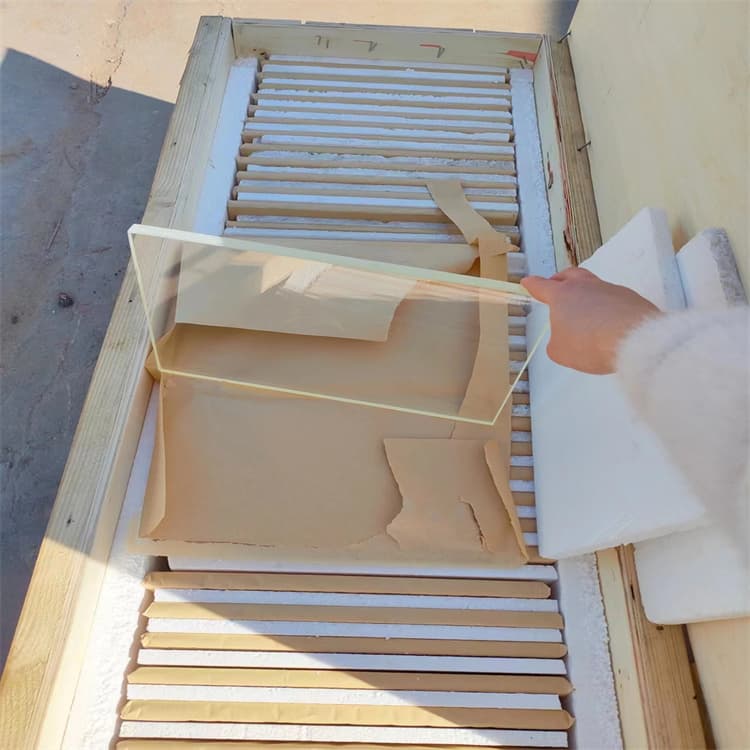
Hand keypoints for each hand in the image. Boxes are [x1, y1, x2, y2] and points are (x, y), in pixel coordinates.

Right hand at [521, 267, 661, 373]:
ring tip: (585, 312)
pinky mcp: (630, 298)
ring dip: (586, 294)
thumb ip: (556, 342)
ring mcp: (610, 290)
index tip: (527, 282)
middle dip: (559, 279)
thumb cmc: (589, 344)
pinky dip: (606, 307)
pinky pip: (612, 299)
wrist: (634, 340)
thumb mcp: (560, 351)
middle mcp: (585, 286)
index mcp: (562, 295)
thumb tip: (565, 337)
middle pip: (569, 275)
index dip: (532, 285)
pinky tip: (608, 323)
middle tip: (555, 286)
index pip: (542, 286)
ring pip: (593, 285)